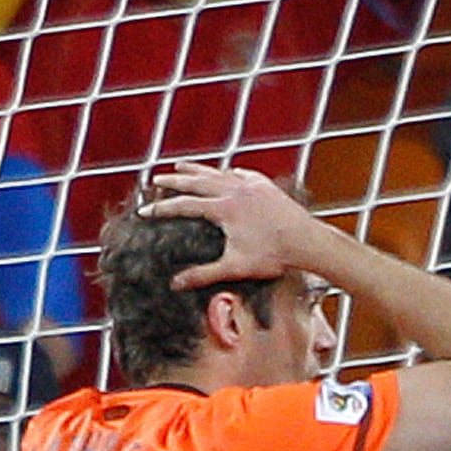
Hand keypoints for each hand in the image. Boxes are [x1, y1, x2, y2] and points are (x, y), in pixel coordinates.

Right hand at [137, 161, 327, 288]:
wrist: (305, 240)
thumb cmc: (273, 256)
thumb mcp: (234, 267)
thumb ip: (203, 274)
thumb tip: (176, 284)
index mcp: (223, 209)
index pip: (184, 205)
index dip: (162, 208)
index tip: (145, 210)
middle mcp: (234, 191)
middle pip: (196, 181)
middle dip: (174, 181)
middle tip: (156, 179)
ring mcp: (250, 185)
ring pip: (217, 173)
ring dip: (197, 170)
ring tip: (181, 166)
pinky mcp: (264, 185)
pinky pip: (240, 173)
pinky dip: (227, 172)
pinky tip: (225, 172)